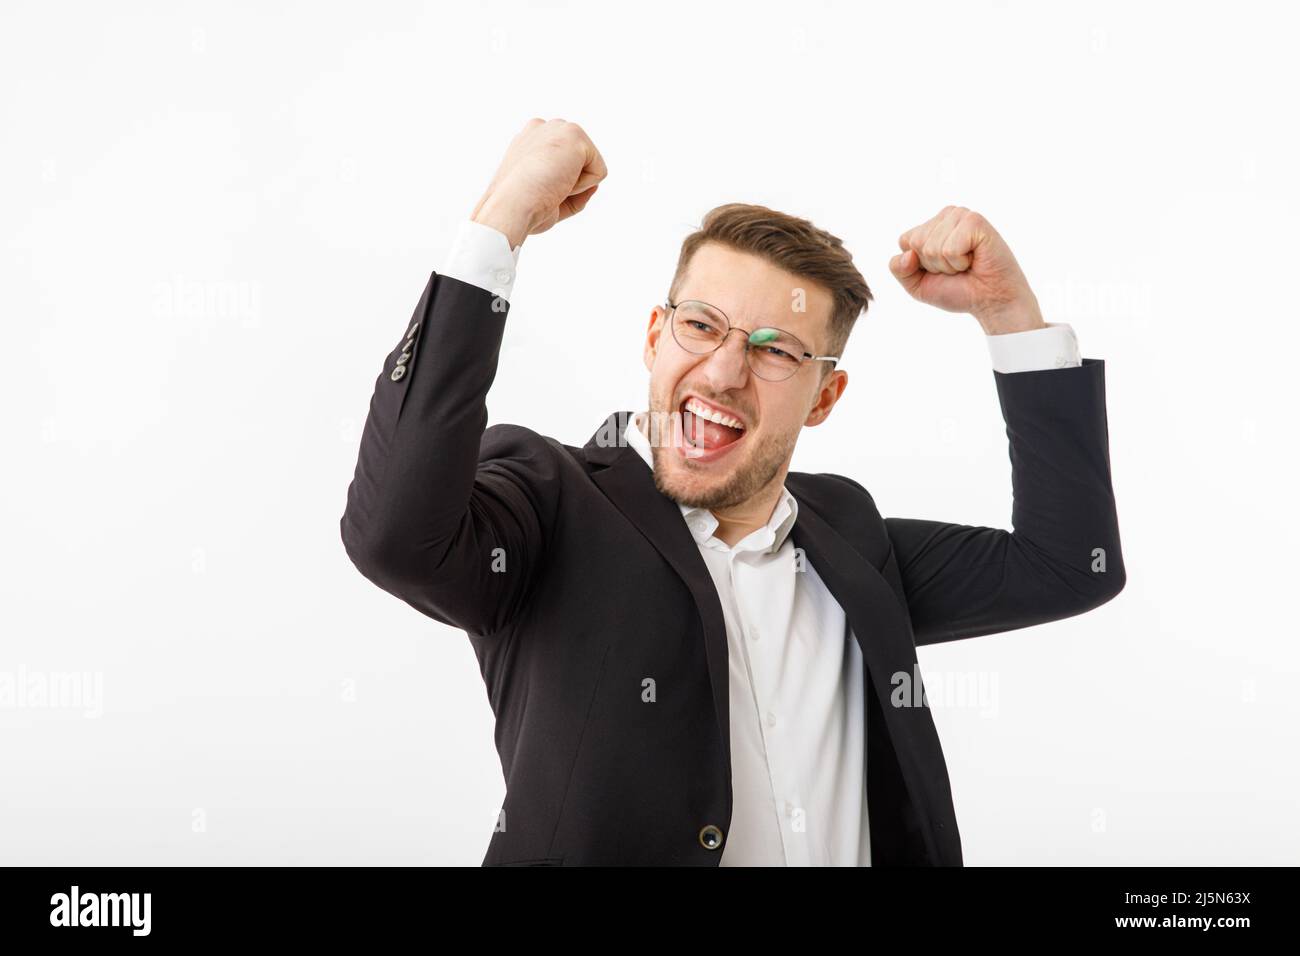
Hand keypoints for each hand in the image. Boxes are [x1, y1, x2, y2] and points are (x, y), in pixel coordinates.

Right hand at [469, 118, 607, 248]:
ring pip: (589, 166)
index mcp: (529, 139)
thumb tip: (595, 185)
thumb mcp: (545, 197)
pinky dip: (583, 185)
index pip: (562, 163)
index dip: (556, 185)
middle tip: (542, 188)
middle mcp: (543, 128)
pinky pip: (599, 172)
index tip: (534, 189)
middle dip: (568, 183)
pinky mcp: (575, 135)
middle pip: (578, 163)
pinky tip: (559, 182)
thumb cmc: (522, 209)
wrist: (511, 206)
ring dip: (575, 185)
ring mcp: (558, 129)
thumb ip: (570, 189)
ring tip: (550, 185)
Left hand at [888, 206, 1044, 333]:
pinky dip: (959, 262)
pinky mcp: (975, 221)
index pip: (904, 241)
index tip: (940, 269)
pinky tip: (974, 259)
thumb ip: (899, 269)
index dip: (918, 264)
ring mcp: (961, 215)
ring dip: (948, 265)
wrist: (991, 300)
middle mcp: (946, 216)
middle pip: (916, 243)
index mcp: (931, 226)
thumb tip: (908, 254)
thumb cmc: (958, 289)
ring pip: (931, 246)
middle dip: (933, 265)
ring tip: (966, 264)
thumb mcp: (917, 285)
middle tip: (956, 268)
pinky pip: (949, 249)